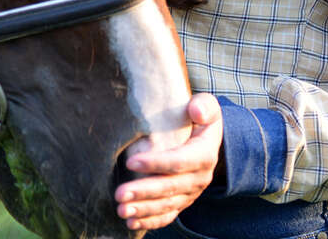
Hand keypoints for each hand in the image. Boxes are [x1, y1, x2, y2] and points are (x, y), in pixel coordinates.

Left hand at [114, 93, 222, 231]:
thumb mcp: (207, 107)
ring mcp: (190, 193)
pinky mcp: (181, 202)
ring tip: (121, 209)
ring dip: (143, 210)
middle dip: (144, 192)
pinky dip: (149, 221)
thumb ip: (204, 105)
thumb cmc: (200, 119)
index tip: (131, 162)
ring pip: (166, 206)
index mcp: (204, 154)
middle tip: (120, 194)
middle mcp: (199, 178)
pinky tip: (130, 222)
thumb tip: (195, 110)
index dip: (156, 163)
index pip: (179, 161)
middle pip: (169, 188)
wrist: (207, 141)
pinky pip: (166, 216)